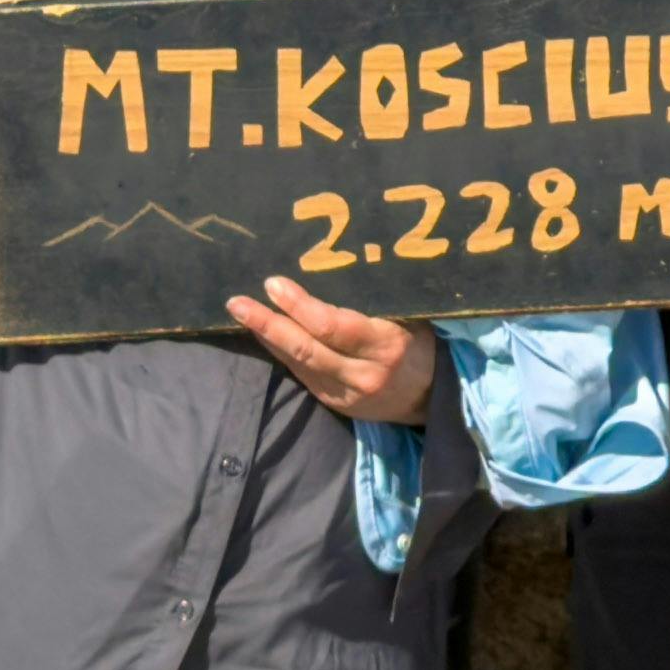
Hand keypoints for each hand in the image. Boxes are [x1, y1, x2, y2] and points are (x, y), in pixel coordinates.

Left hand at [225, 279, 451, 424]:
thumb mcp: (408, 317)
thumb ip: (374, 301)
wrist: (431, 398)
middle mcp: (364, 374)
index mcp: (386, 345)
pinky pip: (301, 374)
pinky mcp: (334, 403)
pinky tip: (263, 333)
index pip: (334, 327)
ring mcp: (347, 394)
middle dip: (268, 323)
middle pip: (307, 349)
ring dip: (267, 337)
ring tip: (241, 312)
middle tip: (238, 302)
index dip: (300, 306)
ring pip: (298, 363)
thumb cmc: (419, 342)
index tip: (274, 284)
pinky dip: (281, 352)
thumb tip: (330, 265)